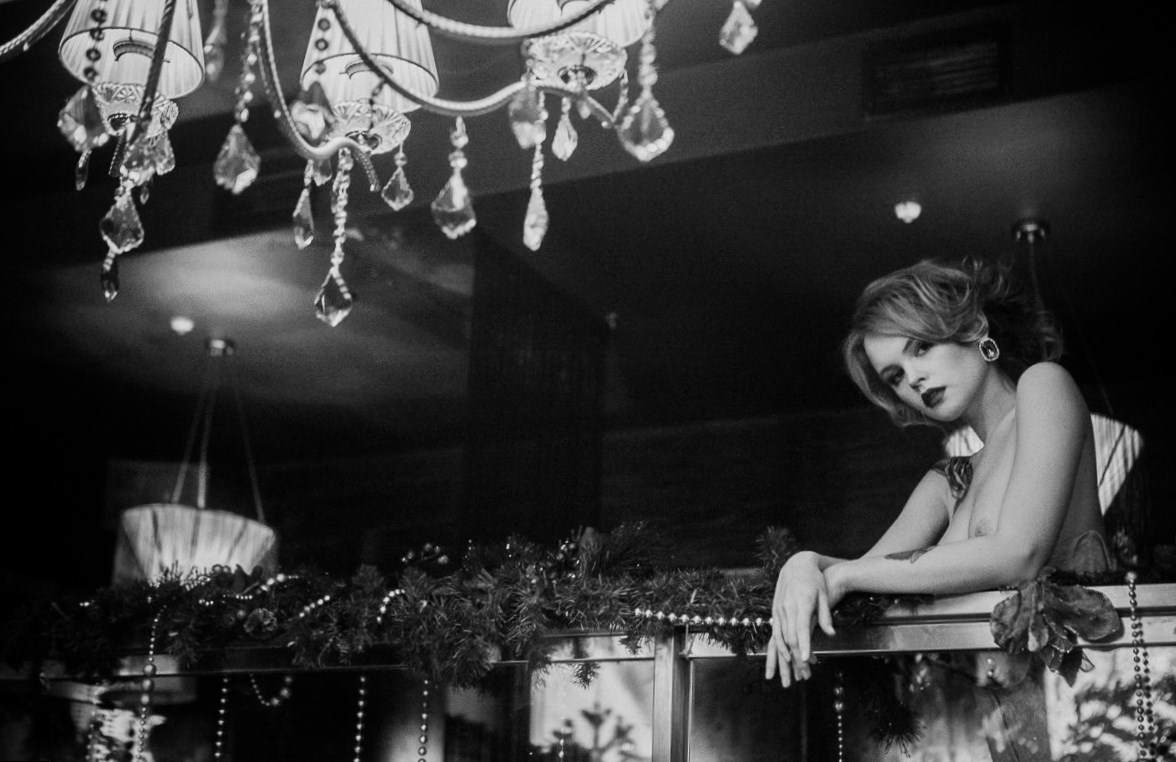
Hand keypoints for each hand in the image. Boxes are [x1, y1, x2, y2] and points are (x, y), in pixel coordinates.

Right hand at [764, 551, 836, 686]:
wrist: (797, 563)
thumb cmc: (814, 579)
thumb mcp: (824, 595)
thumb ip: (826, 616)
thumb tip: (831, 634)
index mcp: (802, 603)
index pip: (801, 629)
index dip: (804, 646)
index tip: (807, 660)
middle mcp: (787, 607)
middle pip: (790, 637)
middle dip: (797, 657)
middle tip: (805, 673)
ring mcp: (779, 609)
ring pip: (780, 636)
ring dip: (786, 655)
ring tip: (792, 670)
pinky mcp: (775, 610)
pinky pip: (775, 631)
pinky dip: (779, 645)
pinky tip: (784, 656)